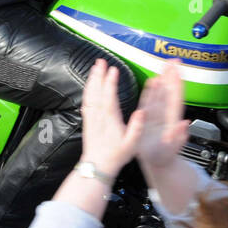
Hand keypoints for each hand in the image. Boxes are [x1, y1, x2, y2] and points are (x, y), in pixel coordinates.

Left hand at [79, 59, 145, 178]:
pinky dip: (88, 90)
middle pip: (97, 91)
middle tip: (101, 61)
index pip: (109, 97)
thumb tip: (141, 113)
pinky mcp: (87, 120)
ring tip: (95, 67)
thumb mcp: (132, 144)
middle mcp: (99, 116)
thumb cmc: (116, 155)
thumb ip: (136, 128)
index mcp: (110, 120)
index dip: (111, 82)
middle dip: (98, 75)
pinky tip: (89, 85)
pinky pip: (86, 101)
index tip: (114, 69)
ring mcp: (91, 117)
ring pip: (90, 94)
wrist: (98, 166)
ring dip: (92, 79)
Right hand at [134, 59, 190, 170]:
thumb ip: (178, 137)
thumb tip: (184, 123)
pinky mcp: (147, 117)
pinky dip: (150, 90)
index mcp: (171, 120)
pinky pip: (148, 100)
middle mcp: (165, 115)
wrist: (157, 162)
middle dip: (171, 76)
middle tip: (173, 61)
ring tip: (164, 66)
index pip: (175, 98)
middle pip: (169, 92)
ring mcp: (156, 115)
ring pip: (160, 93)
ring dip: (162, 79)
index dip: (177, 84)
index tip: (179, 71)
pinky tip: (152, 80)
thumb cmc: (164, 157)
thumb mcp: (171, 149)